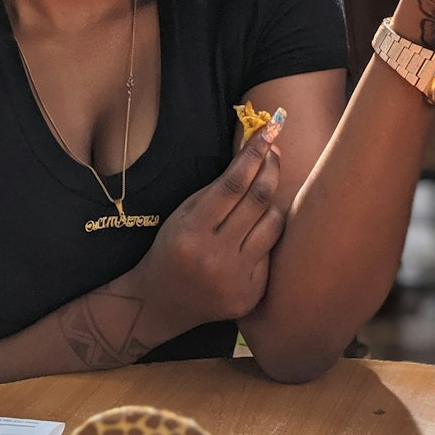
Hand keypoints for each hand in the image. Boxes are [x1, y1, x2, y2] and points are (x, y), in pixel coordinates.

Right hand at [134, 131, 285, 338]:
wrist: (160, 303)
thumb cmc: (171, 249)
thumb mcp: (183, 214)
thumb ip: (217, 188)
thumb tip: (253, 154)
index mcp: (191, 233)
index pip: (233, 184)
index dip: (253, 154)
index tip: (269, 131)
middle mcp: (215, 257)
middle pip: (258, 201)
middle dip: (271, 168)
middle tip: (274, 151)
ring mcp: (236, 279)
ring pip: (273, 225)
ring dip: (273, 201)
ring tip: (265, 190)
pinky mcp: (251, 295)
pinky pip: (271, 253)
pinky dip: (266, 235)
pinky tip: (257, 228)